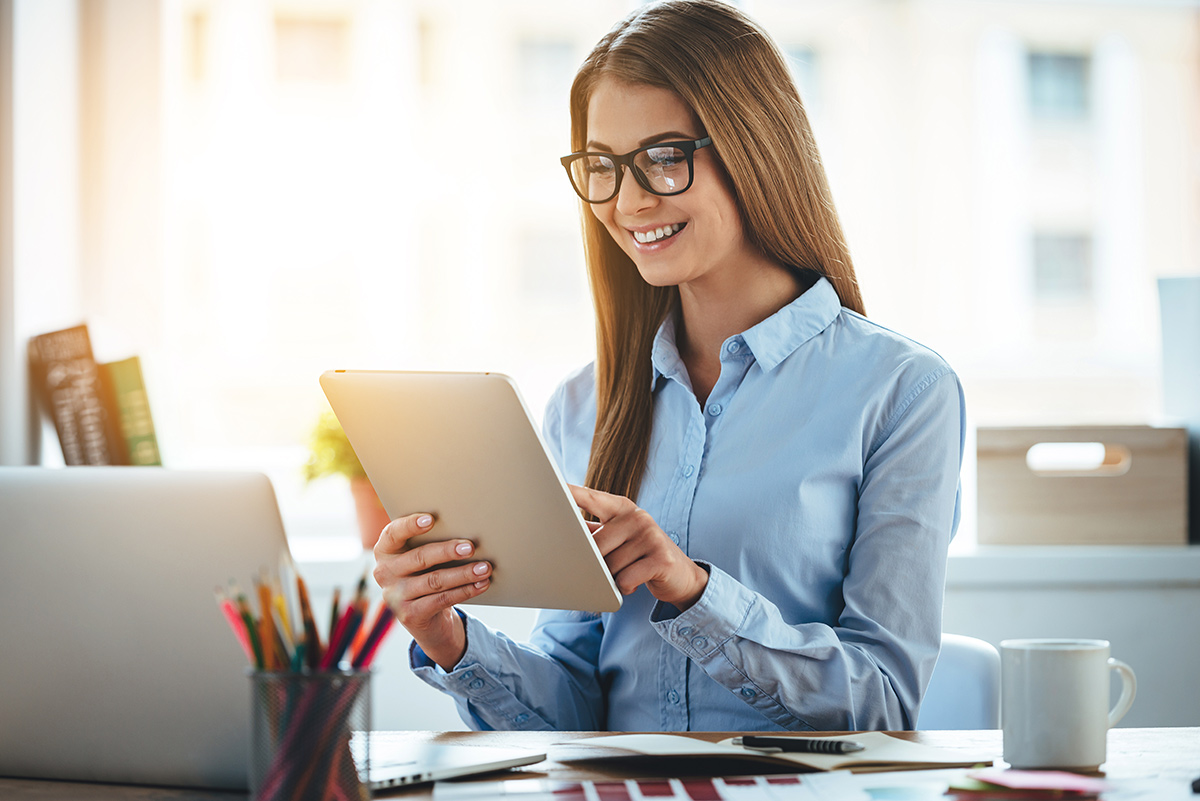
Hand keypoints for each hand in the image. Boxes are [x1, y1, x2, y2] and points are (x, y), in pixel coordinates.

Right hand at [372, 513, 490, 669]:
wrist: (425, 616)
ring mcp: (395, 596)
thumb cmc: (426, 574)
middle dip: (447, 551)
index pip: (393, 533)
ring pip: (434, 581)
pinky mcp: (409, 615)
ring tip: (484, 568)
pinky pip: (442, 600)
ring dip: (463, 574)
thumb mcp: (422, 558)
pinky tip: (481, 584)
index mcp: (385, 551)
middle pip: (419, 558)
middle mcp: (384, 573)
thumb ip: (431, 542)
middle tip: (471, 547)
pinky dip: (465, 591)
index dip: (410, 525)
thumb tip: (466, 530)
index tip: (431, 519)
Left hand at [570, 485, 707, 609]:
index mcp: (623, 509)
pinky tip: (635, 582)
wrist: (681, 575)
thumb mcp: (618, 539)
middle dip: (597, 564)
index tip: (553, 484)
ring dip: (613, 578)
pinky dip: (625, 587)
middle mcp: (638, 517)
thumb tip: (561, 529)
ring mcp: (651, 536)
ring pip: (609, 566)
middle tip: (611, 567)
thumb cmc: (641, 555)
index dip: (572, 493)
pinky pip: (625, 579)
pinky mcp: (661, 559)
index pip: (592, 498)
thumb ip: (594, 532)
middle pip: (595, 545)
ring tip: (628, 572)